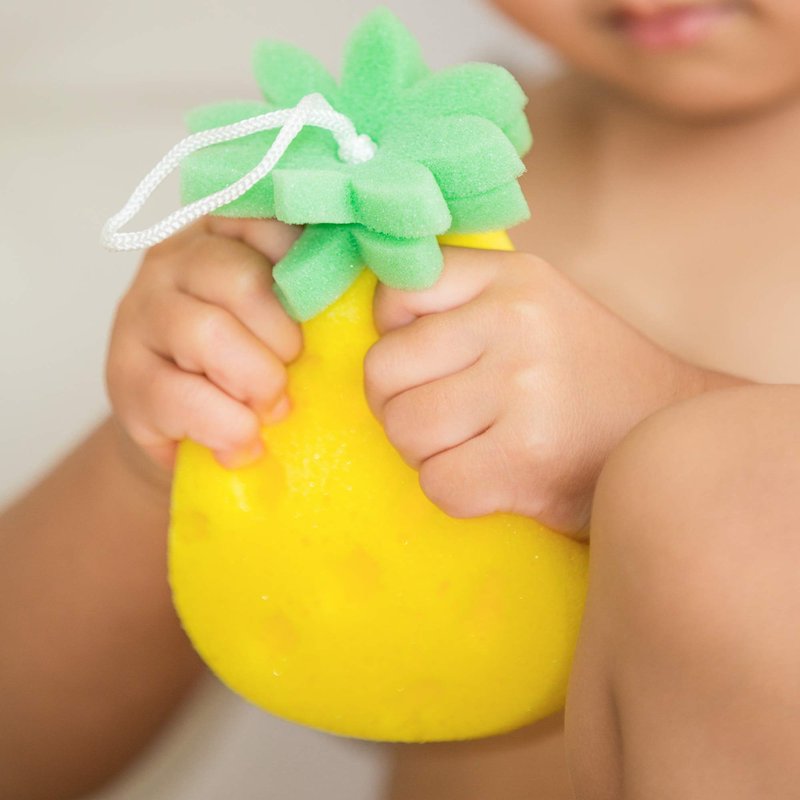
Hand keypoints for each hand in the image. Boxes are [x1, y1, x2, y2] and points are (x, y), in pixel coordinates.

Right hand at [107, 217, 301, 472]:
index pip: (269, 225)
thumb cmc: (254, 362)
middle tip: (294, 370)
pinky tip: (242, 440)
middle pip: (240, 281)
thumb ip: (312, 287)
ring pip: (207, 333)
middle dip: (283, 340)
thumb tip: (371, 280)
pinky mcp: (125, 378)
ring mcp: (140, 314)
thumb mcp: (285, 314)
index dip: (309, 276)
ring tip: (269, 409)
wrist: (193, 426)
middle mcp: (172, 260)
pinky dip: (227, 427)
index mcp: (221, 232)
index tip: (323, 317)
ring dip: (256, 381)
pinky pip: (181, 397)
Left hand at [364, 247, 706, 534]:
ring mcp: (524, 389)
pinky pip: (438, 483)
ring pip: (404, 430)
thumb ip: (459, 303)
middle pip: (382, 372)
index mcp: (511, 277)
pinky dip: (454, 491)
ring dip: (425, 452)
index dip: (396, 339)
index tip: (430, 362)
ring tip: (470, 446)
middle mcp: (515, 322)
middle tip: (443, 417)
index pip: (394, 295)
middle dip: (398, 405)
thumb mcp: (532, 305)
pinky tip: (492, 478)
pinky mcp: (528, 458)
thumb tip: (376, 328)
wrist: (673, 429)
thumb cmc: (582, 372)